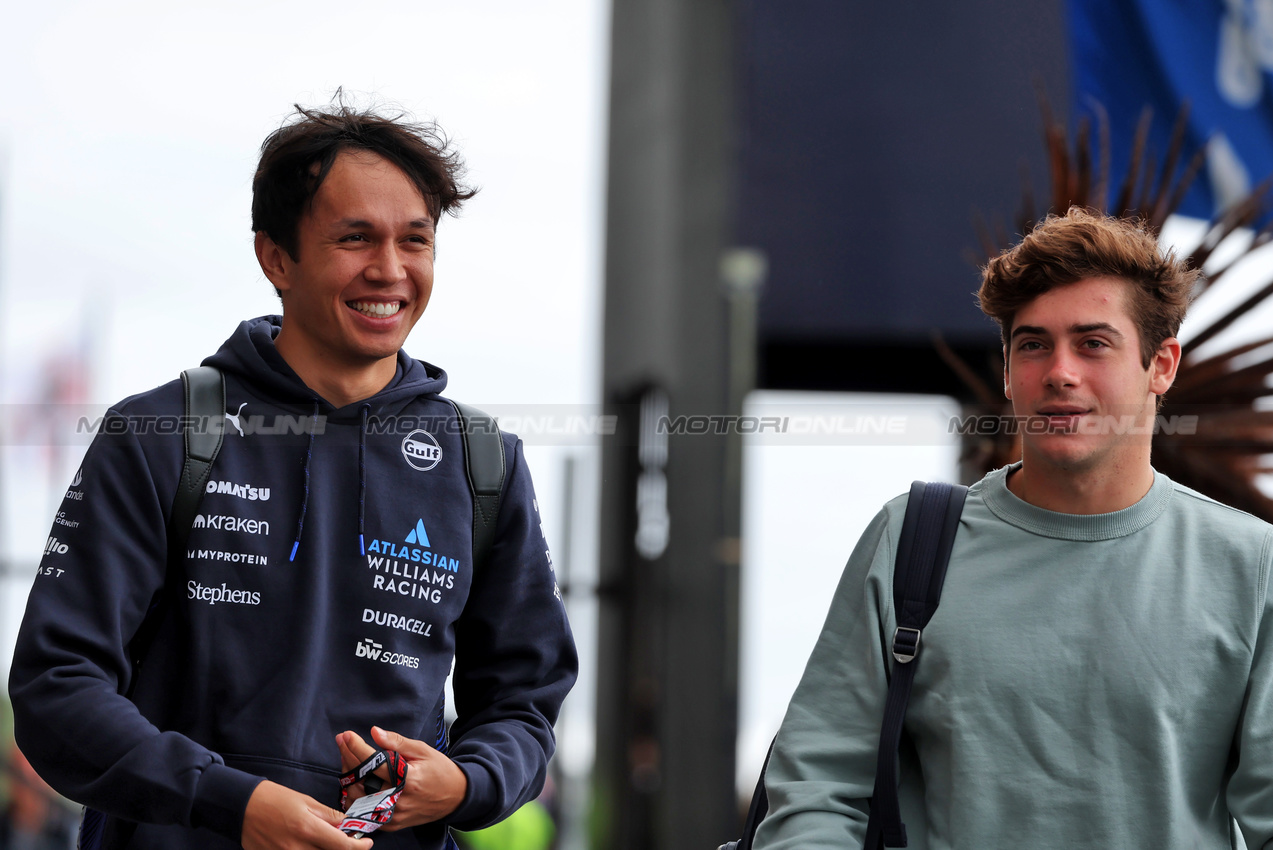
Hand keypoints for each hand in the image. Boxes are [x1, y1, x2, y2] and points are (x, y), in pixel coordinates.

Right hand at [242, 780, 373, 849]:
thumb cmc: (274, 798)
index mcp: (307, 829)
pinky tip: (310, 845)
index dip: (359, 847)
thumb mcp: (305, 801)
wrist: (241, 805)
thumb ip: (328, 816)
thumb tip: (347, 824)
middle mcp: (296, 848)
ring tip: (327, 840)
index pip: (342, 846)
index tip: (367, 843)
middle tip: (348, 840)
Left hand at [336, 727, 467, 829]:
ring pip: (358, 799)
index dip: (356, 747)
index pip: (374, 763)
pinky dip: (356, 798)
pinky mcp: (392, 824)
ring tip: (349, 760)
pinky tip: (354, 782)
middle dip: (348, 758)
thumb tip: (375, 732)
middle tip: (343, 743)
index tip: (346, 735)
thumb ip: (397, 742)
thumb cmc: (440, 770)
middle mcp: (399, 800)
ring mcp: (394, 815)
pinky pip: (365, 813)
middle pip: (362, 780)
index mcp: (408, 779)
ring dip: (349, 778)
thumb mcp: (422, 750)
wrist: (455, 796)